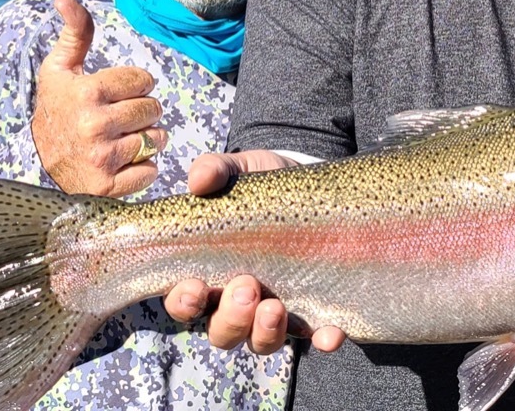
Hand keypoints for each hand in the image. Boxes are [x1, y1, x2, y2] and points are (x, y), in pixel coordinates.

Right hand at [30, 0, 166, 196]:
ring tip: (123, 138)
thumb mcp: (59, 68)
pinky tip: (122, 162)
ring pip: (156, 138)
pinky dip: (142, 168)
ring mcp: (103, 157)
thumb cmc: (55, 109)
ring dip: (146, 138)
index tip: (118, 93)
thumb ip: (75, 33)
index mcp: (87, 92)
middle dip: (142, 111)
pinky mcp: (109, 186)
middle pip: (153, 109)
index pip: (143, 80)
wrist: (36, 162)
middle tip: (120, 117)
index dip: (135, 85)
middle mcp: (95, 124)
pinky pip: (150, 171)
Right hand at [163, 150, 346, 353]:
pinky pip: (316, 337)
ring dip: (265, 332)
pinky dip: (322, 341)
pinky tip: (330, 335)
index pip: (185, 303)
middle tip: (247, 286)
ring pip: (261, 342)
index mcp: (208, 275)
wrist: (313, 187)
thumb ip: (216, 171)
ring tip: (276, 307)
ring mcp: (275, 313)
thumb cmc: (261, 187)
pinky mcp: (313, 313)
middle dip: (231, 317)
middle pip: (222, 331)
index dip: (184, 303)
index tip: (195, 287)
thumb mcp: (239, 172)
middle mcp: (237, 303)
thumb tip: (199, 180)